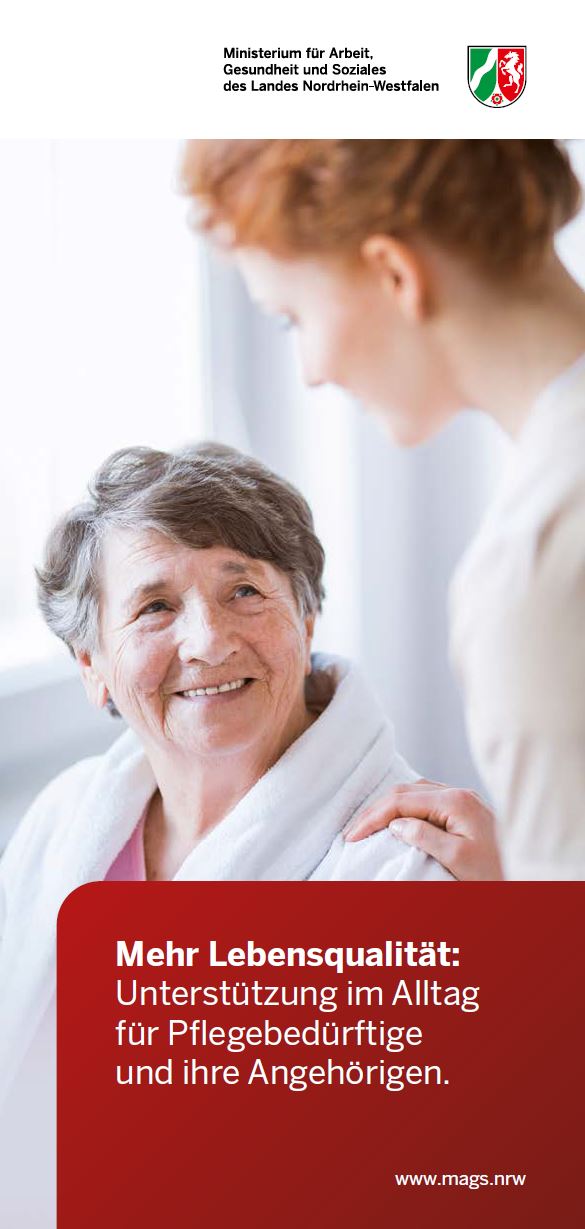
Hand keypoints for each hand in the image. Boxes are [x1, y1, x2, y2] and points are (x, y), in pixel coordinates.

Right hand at [344, 780, 503, 880]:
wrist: (530, 873)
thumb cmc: (497, 871)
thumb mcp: (458, 859)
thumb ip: (424, 837)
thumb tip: (396, 824)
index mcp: (455, 801)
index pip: (401, 801)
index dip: (372, 817)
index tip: (352, 836)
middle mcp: (459, 793)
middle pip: (405, 791)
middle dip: (376, 809)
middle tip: (354, 832)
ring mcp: (463, 799)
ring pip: (415, 791)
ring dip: (390, 806)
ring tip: (370, 825)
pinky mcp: (465, 809)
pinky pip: (427, 798)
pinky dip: (406, 806)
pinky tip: (399, 818)